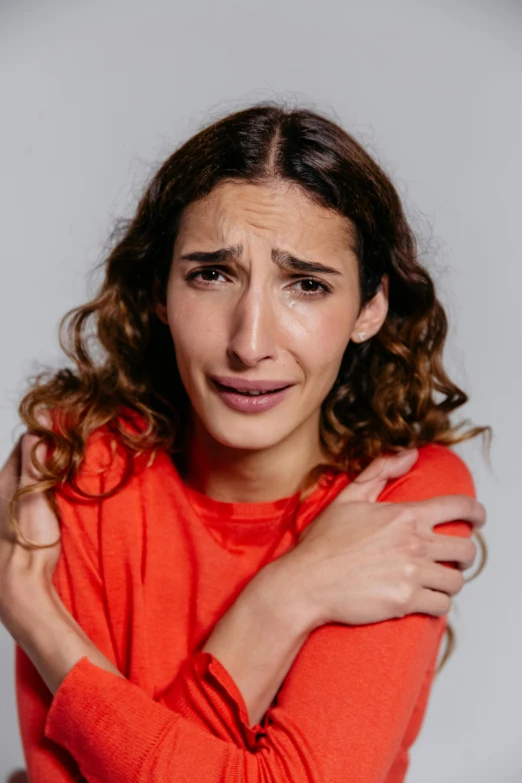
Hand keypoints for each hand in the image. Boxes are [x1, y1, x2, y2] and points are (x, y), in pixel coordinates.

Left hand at [0, 409, 61, 643]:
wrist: (22, 582)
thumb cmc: (26, 538)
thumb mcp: (33, 488)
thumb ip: (36, 454)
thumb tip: (41, 418)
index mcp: (6, 477)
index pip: (28, 441)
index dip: (49, 431)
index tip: (71, 426)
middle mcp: (8, 489)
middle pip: (33, 458)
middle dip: (53, 448)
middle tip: (78, 442)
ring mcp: (19, 505)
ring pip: (39, 476)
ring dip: (55, 469)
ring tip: (77, 463)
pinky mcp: (31, 519)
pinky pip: (45, 494)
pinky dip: (57, 486)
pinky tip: (69, 490)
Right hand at [278, 449, 485, 629]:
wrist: (306, 583)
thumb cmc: (324, 543)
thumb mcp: (349, 498)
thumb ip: (381, 472)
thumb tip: (409, 454)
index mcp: (404, 516)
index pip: (459, 508)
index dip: (476, 512)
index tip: (478, 518)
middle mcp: (414, 544)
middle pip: (466, 549)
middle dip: (463, 553)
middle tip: (452, 557)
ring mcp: (412, 574)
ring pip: (457, 580)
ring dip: (449, 580)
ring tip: (436, 580)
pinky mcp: (406, 602)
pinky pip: (441, 605)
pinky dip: (437, 603)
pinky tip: (424, 598)